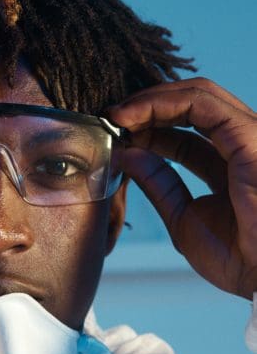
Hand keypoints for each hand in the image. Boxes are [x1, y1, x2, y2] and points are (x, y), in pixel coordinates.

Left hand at [107, 78, 256, 299]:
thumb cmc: (235, 257)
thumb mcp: (182, 217)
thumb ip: (158, 183)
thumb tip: (128, 155)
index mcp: (226, 167)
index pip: (182, 136)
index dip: (146, 131)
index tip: (115, 136)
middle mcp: (238, 145)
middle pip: (189, 109)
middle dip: (146, 109)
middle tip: (111, 118)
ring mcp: (246, 135)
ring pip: (195, 96)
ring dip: (150, 102)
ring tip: (116, 115)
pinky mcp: (248, 133)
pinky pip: (201, 103)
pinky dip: (161, 103)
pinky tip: (131, 115)